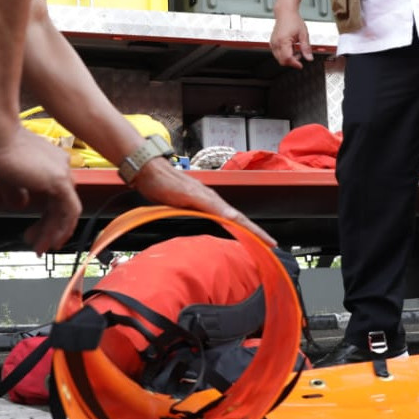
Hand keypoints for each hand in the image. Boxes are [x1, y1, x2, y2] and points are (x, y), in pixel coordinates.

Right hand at [0, 126, 82, 253]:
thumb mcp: (6, 176)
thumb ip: (16, 191)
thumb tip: (21, 204)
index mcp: (49, 162)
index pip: (54, 196)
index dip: (47, 217)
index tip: (36, 231)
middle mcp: (59, 165)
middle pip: (61, 204)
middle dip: (49, 227)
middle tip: (38, 244)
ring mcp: (62, 171)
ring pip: (66, 210)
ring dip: (54, 232)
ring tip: (39, 247)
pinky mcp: (60, 179)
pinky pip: (70, 210)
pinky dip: (63, 227)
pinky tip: (52, 240)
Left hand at [132, 160, 275, 245]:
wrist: (148, 171)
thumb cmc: (165, 182)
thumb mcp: (188, 195)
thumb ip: (209, 205)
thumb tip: (232, 216)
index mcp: (213, 201)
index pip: (240, 219)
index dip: (256, 232)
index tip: (271, 243)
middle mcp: (211, 202)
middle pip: (238, 219)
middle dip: (254, 232)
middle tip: (269, 246)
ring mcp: (203, 203)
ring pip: (228, 219)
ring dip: (242, 230)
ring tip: (254, 242)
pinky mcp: (193, 204)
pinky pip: (216, 218)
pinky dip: (226, 226)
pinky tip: (224, 231)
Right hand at [270, 11, 312, 68]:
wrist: (285, 12)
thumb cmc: (293, 20)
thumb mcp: (303, 34)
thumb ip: (306, 48)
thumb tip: (309, 58)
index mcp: (283, 41)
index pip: (287, 58)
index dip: (295, 64)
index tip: (300, 65)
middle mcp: (276, 43)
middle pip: (282, 61)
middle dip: (291, 62)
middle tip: (300, 57)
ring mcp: (273, 43)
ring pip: (279, 58)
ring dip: (288, 58)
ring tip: (296, 50)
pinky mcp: (272, 42)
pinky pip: (277, 53)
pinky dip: (284, 54)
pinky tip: (291, 48)